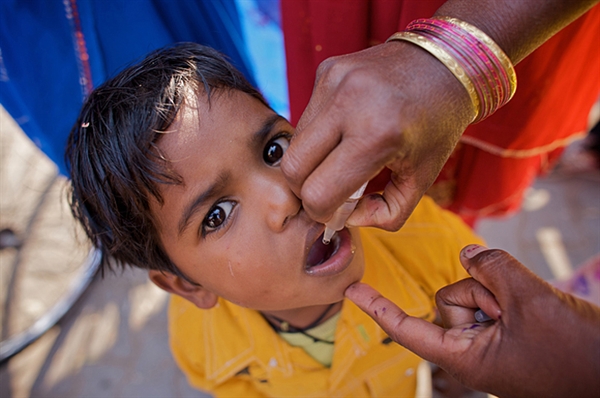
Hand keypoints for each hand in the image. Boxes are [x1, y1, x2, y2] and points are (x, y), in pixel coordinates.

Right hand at [281, 40, 473, 230]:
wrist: (446, 61)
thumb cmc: (436, 125)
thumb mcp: (423, 178)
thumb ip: (387, 213)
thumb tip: (346, 217)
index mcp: (378, 135)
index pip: (318, 193)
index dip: (322, 212)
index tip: (336, 210)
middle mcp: (349, 104)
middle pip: (293, 169)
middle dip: (306, 190)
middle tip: (329, 190)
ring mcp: (334, 82)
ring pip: (294, 143)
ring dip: (311, 161)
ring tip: (339, 160)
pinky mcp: (327, 70)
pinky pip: (306, 117)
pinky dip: (319, 135)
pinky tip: (344, 131)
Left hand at [345, 245, 599, 396]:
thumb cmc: (575, 354)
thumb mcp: (531, 303)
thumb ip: (493, 269)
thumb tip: (466, 254)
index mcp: (465, 357)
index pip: (409, 329)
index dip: (379, 308)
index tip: (350, 292)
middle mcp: (471, 350)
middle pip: (448, 300)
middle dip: (478, 292)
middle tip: (516, 311)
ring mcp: (489, 341)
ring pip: (473, 293)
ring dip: (500, 292)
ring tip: (532, 312)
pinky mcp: (505, 332)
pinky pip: (492, 297)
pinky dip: (507, 293)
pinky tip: (533, 307)